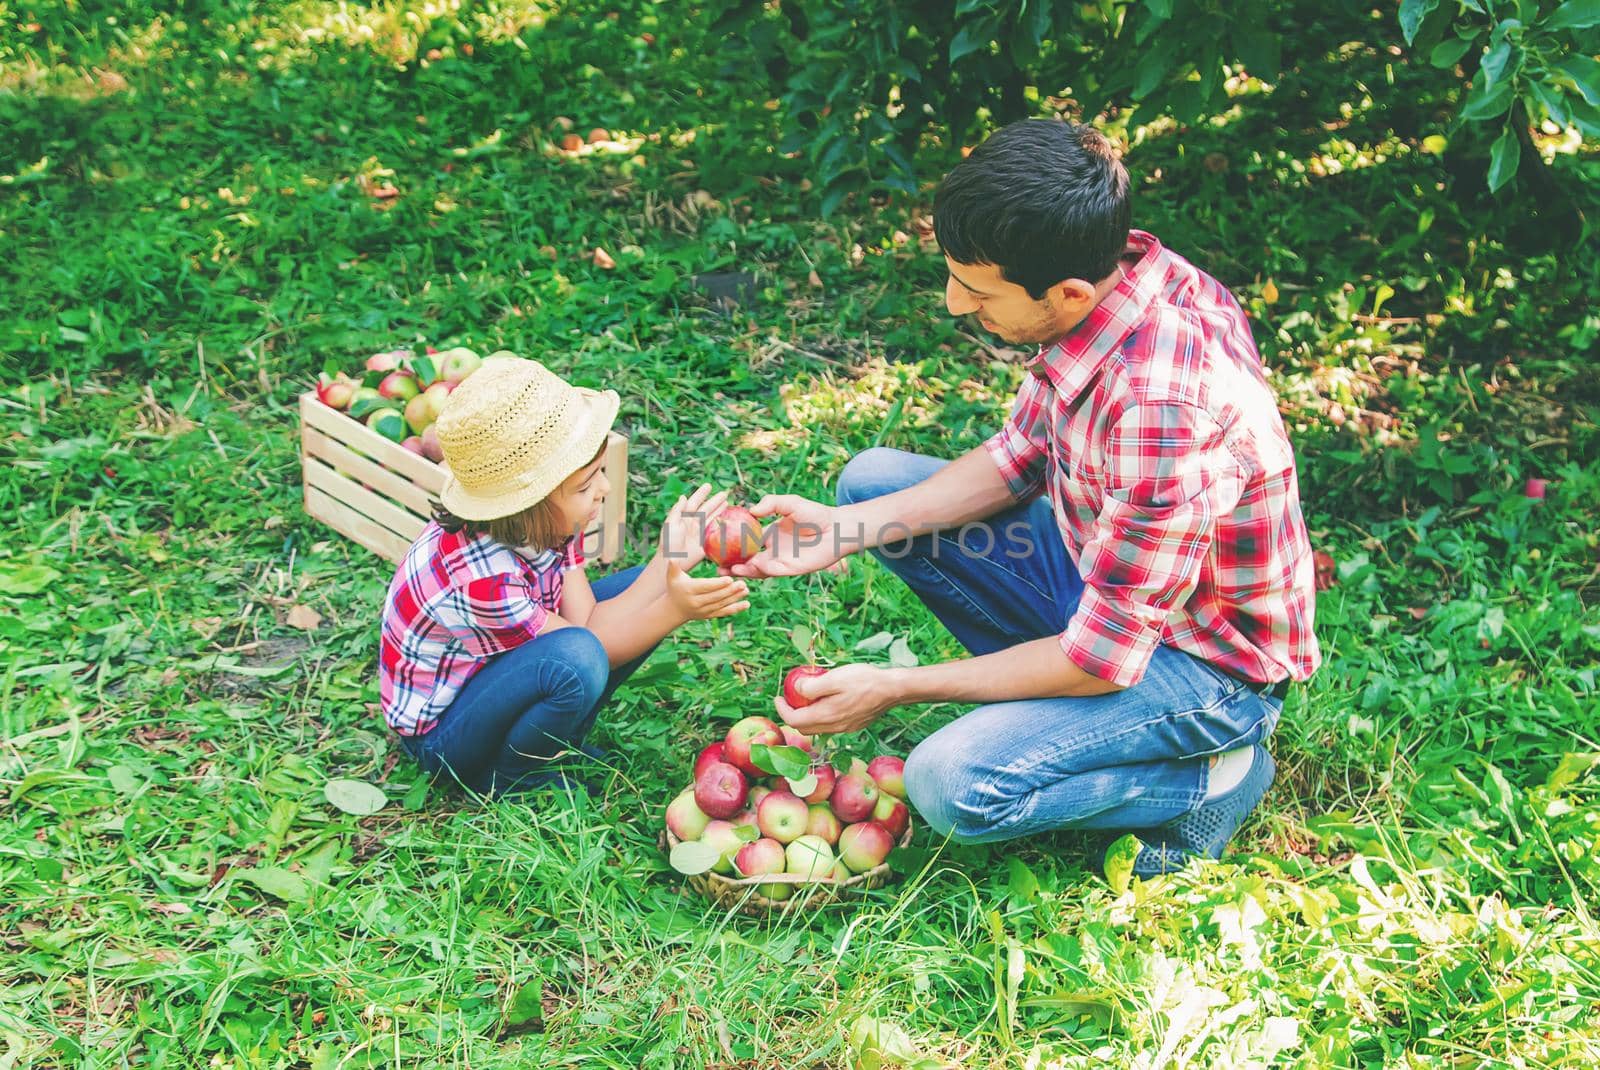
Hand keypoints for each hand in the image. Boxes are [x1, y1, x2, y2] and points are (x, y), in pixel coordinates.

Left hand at [658, 483, 729, 569]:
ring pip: (712, 519)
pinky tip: (728, 520)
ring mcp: (700, 533)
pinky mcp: (705, 543)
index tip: (709, 486)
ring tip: (728, 503)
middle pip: (706, 509)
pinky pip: (715, 532)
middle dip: (715, 501)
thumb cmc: (668, 543)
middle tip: (725, 493)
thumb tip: (683, 497)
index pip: (694, 503)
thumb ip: (677, 510)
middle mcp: (693, 523)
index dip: (701, 494)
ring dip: (719, 511)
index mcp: (684, 518)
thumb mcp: (670, 524)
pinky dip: (721, 526)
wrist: (672, 561)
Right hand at [665, 562, 748, 621]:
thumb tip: (673, 556)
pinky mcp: (709, 616)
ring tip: (746, 590)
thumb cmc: (675, 588)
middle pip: (716, 596)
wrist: (674, 609)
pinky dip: (736, 609)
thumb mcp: (672, 577)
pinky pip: (724, 612)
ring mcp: (704, 611)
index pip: (705, 587)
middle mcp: (696, 602)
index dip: (718, 584)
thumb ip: (673, 566)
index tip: (730, 579)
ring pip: (721, 604)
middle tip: (743, 583)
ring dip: (735, 598)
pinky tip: (746, 604)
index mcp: (689, 590)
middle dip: (730, 591)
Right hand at [726, 494, 852, 578]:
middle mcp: (772, 551)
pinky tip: (751, 566)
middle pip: (747, 560)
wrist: (838, 528)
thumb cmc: (816, 514)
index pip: (745, 543)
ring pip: (757, 570)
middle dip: (731, 565)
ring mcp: (781, 561)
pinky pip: (773, 572)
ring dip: (743, 571)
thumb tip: (752, 510)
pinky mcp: (791, 570)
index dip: (731, 546)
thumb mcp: (790, 503)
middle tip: (716, 565)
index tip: (716, 545)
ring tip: (729, 569)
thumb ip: (771, 504)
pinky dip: (761, 571)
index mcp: (768, 536)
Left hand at [773, 663, 900, 734]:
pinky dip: (822, 716)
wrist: (892, 689)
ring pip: (818, 728)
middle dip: (793, 714)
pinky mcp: (854, 725)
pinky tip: (828, 701)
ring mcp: (845, 728)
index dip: (782, 710)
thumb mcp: (834, 678)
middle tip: (790, 698)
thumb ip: (811, 687)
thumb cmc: (864, 680)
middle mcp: (834, 727)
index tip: (777, 697)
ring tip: (808, 698)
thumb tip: (797, 690)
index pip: (794, 721)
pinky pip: (831, 725)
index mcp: (826, 715)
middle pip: (804, 728)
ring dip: (808, 716)